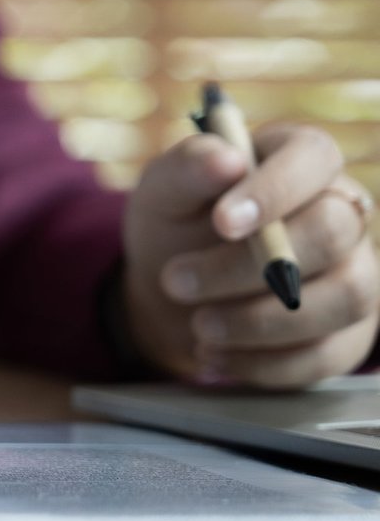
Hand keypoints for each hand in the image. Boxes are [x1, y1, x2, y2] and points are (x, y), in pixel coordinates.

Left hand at [124, 124, 377, 388]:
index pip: (314, 157)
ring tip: (198, 325)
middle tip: (176, 281)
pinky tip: (214, 354)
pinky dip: (266, 362)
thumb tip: (225, 158)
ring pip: (346, 297)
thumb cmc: (177, 225)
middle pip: (333, 232)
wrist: (174, 292)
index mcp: (299, 159)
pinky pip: (330, 353)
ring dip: (262, 320)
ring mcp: (357, 272)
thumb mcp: (163, 192)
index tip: (223, 222)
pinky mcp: (349, 331)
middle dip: (249, 266)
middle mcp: (343, 212)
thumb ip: (187, 168)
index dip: (274, 190)